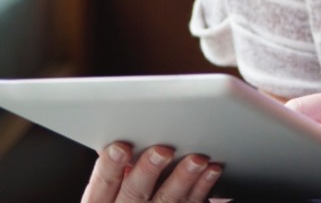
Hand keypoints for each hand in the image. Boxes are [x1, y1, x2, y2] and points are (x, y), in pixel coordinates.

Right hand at [82, 142, 221, 202]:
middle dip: (148, 170)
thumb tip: (125, 131)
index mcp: (103, 201)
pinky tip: (211, 170)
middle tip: (163, 151)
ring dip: (183, 178)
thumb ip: (118, 165)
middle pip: (134, 193)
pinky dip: (204, 186)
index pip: (102, 185)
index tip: (121, 147)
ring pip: (167, 199)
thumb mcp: (114, 185)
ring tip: (196, 159)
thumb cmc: (129, 192)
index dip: (109, 167)